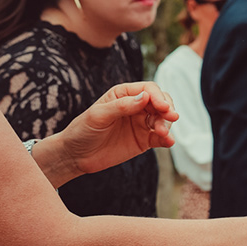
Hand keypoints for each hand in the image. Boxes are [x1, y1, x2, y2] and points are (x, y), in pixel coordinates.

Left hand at [41, 81, 179, 182]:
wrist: (75, 156)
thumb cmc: (82, 130)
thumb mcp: (98, 115)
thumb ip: (122, 106)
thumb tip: (146, 97)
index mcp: (124, 94)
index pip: (149, 89)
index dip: (158, 96)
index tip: (163, 107)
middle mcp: (136, 106)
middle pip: (161, 102)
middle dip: (167, 109)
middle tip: (171, 117)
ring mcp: (141, 123)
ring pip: (163, 119)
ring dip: (166, 125)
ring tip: (162, 133)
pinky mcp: (145, 140)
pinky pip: (160, 138)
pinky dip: (167, 139)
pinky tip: (169, 142)